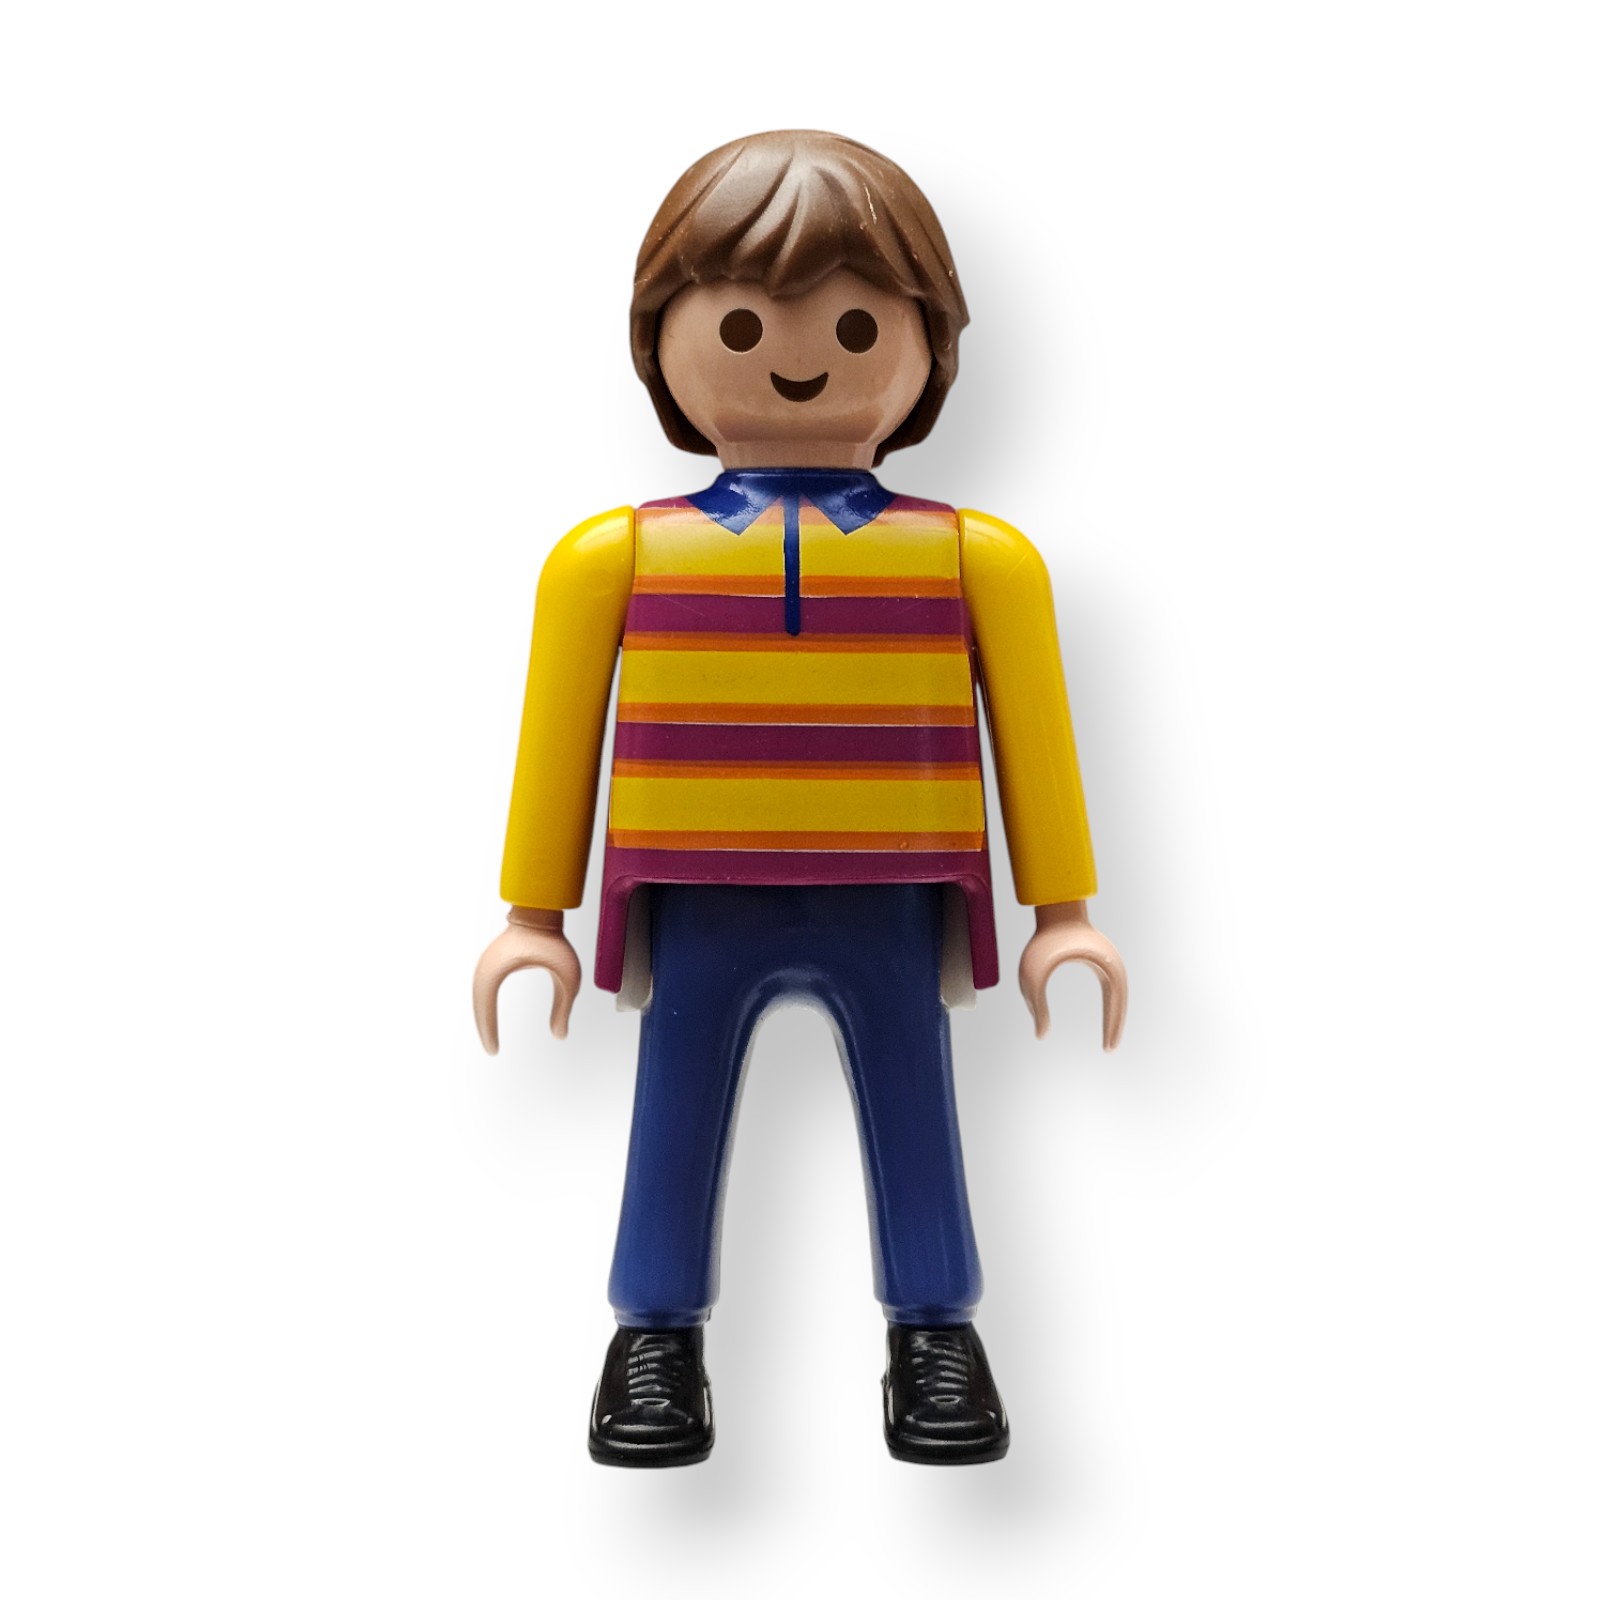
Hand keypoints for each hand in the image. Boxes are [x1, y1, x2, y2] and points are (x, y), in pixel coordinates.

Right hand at [472, 907, 580, 1052]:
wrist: (541, 910)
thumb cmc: (554, 940)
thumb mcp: (567, 975)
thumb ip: (564, 1006)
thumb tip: (561, 1036)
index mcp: (496, 969)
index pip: (486, 1008)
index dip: (488, 1031)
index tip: (494, 1051)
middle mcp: (484, 966)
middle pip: (478, 1004)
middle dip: (484, 1028)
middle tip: (492, 1050)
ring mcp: (485, 962)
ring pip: (479, 996)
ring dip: (483, 1016)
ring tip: (490, 1038)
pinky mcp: (491, 960)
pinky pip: (483, 987)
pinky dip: (485, 1004)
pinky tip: (490, 1016)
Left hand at [1018, 901, 1126, 1050]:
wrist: (1054, 908)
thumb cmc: (1044, 939)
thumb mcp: (1034, 974)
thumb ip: (1036, 1005)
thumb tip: (1040, 1035)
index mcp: (1106, 967)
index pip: (1115, 1005)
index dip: (1112, 1027)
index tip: (1108, 1048)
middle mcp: (1113, 965)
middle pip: (1120, 1003)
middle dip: (1116, 1027)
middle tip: (1110, 1049)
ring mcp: (1110, 961)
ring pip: (1118, 997)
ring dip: (1115, 1017)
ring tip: (1110, 1040)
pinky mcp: (1101, 960)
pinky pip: (1112, 990)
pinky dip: (1112, 1006)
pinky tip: (1107, 1019)